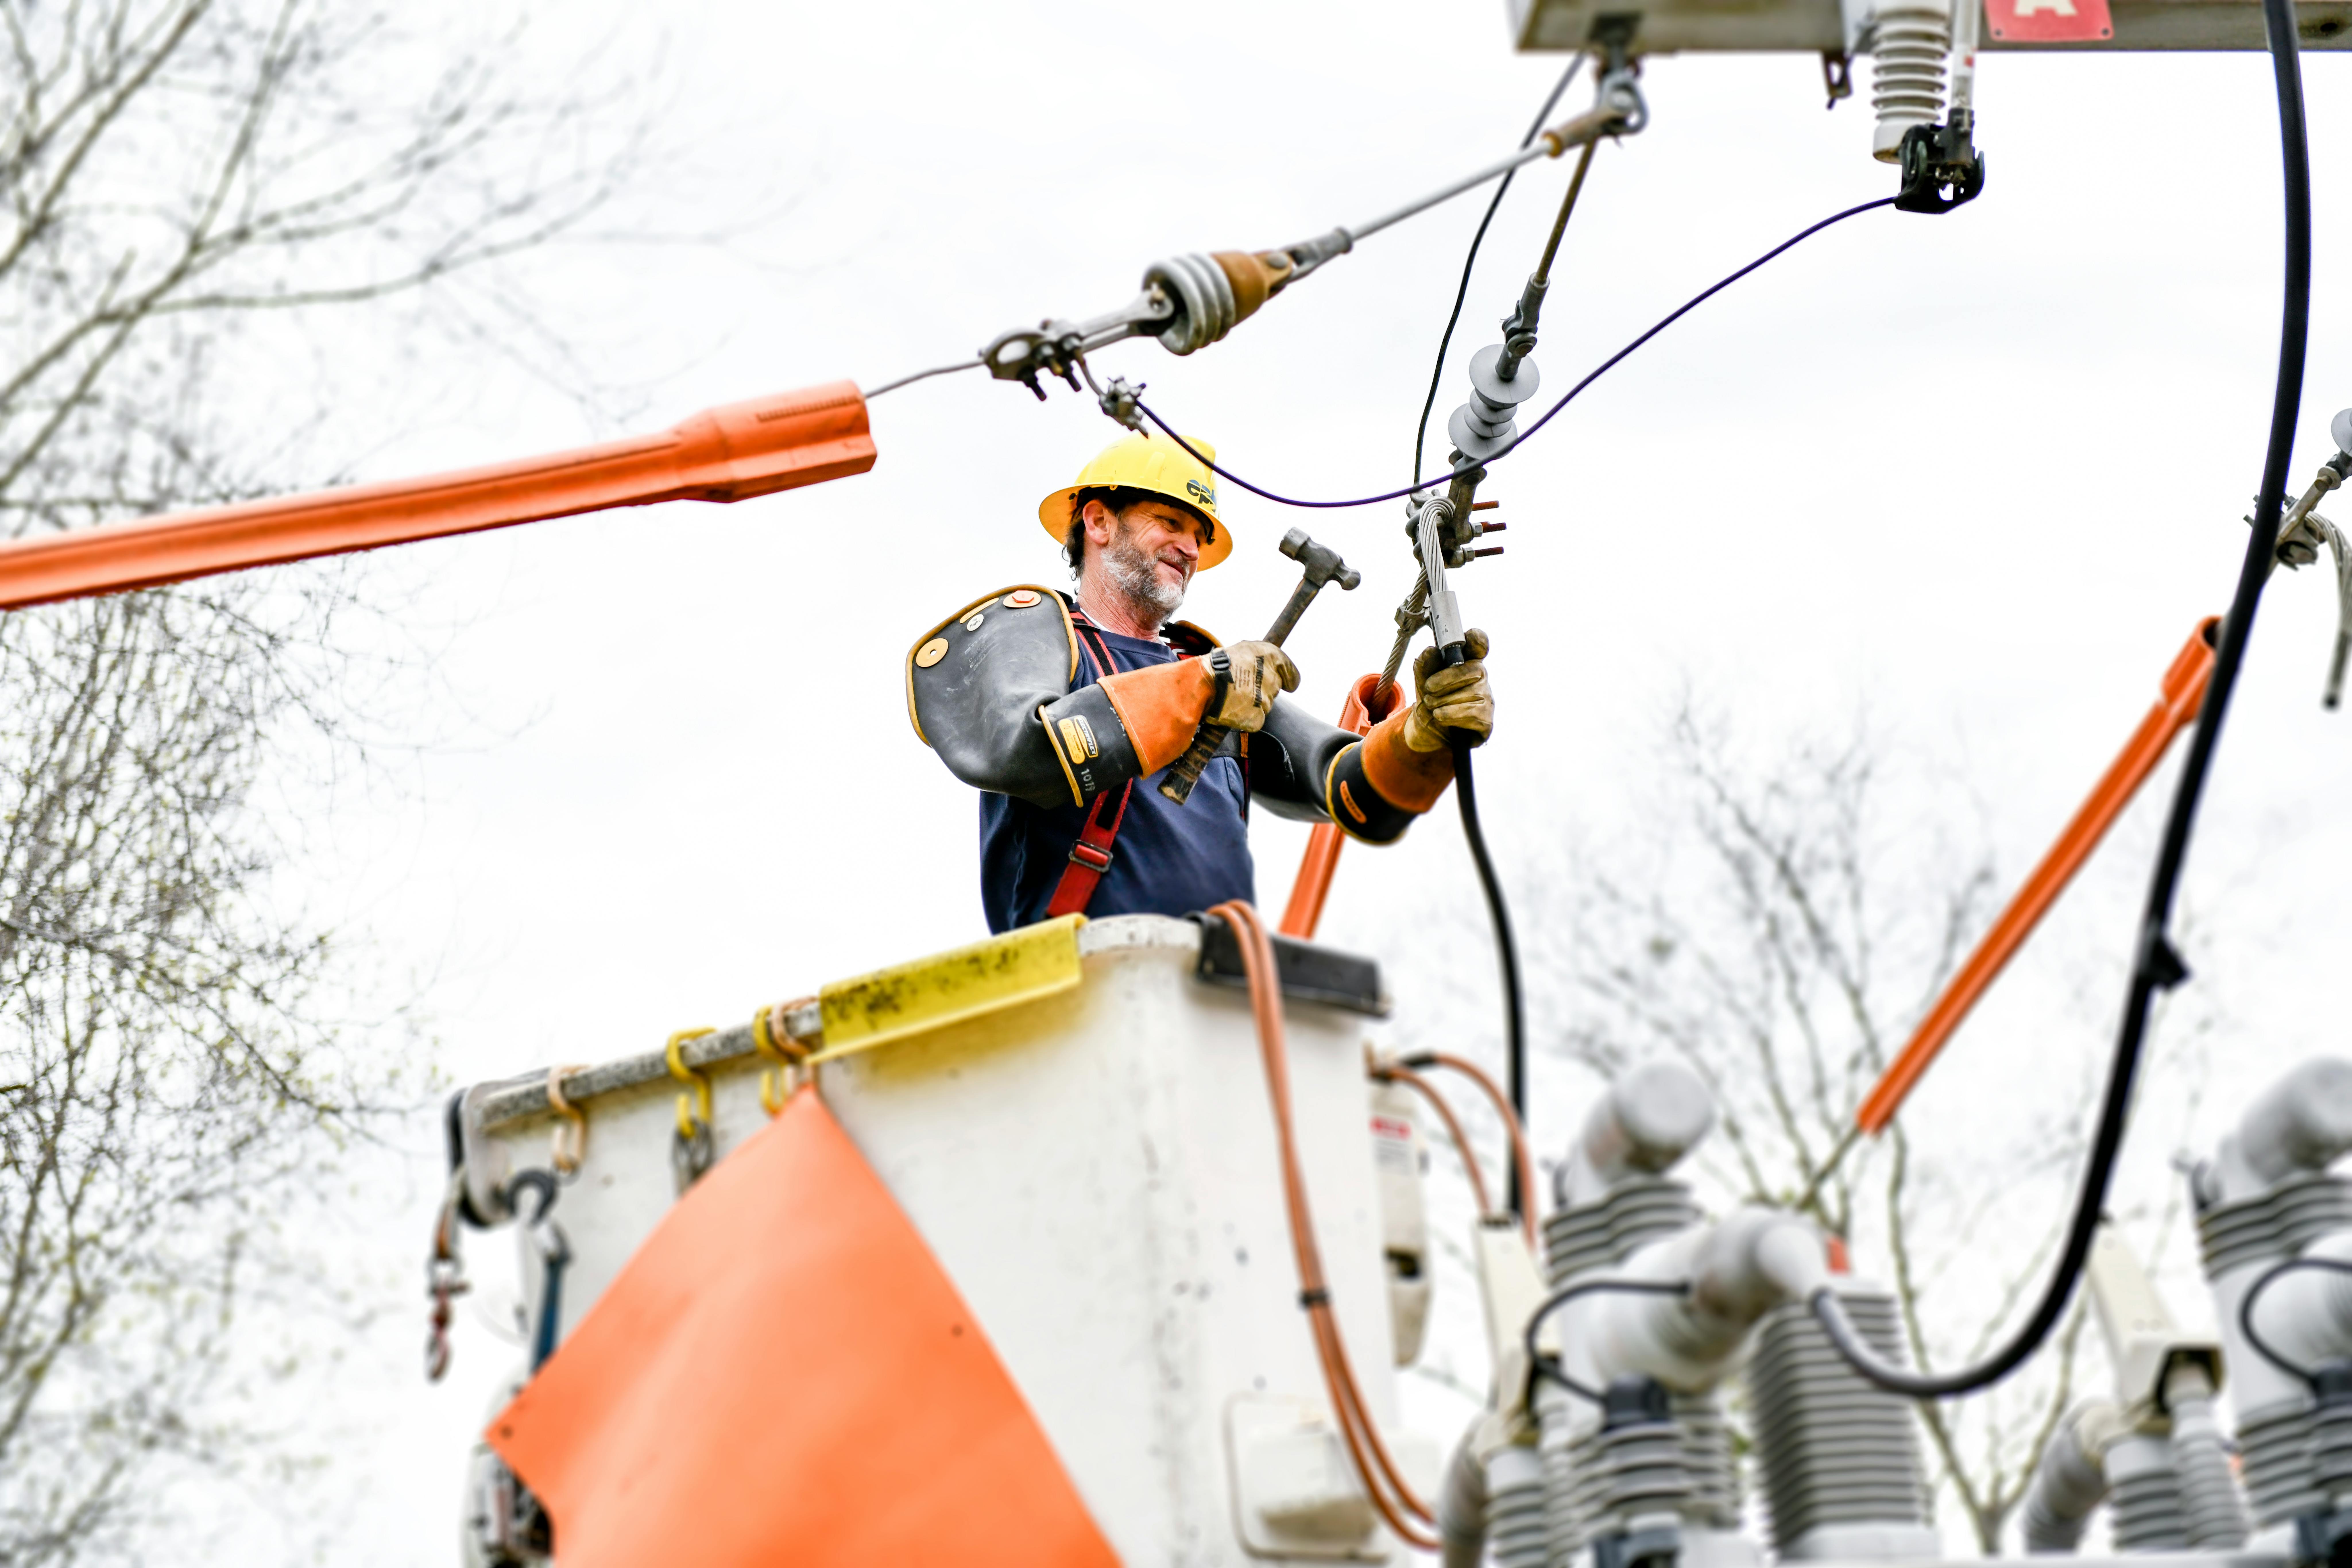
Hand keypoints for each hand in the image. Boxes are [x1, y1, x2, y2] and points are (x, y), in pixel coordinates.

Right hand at [1208, 639, 1297, 731]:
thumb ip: (1259, 658)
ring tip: (1232, 696)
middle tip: (1241, 686)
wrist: (1203, 683)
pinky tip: (1232, 708)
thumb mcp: (1242, 650)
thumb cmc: (1218, 664)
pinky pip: (1255, 720)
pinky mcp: (1256, 718)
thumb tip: (1267, 665)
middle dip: (1261, 689)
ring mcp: (1265, 700)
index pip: (1290, 672)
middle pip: (1274, 689)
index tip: (1290, 684)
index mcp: (1270, 657)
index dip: (1290, 678)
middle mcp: (1272, 678)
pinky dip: (1245, 717)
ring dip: (1251, 703)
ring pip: (1264, 705)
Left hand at [1403, 628, 1492, 751]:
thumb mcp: (1422, 682)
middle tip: (1428, 689)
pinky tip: (1440, 716)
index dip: (1477, 639)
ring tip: (1432, 707)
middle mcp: (1481, 677)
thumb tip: (1430, 650)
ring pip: (1469, 693)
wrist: (1429, 733)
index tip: (1469, 637)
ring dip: (1442, 701)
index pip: (1479, 644)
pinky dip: (1450, 714)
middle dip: (1445, 679)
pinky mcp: (1487, 720)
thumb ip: (1424, 666)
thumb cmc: (1430, 700)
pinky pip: (1471, 713)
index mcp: (1466, 662)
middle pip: (1473, 669)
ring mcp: (1487, 698)